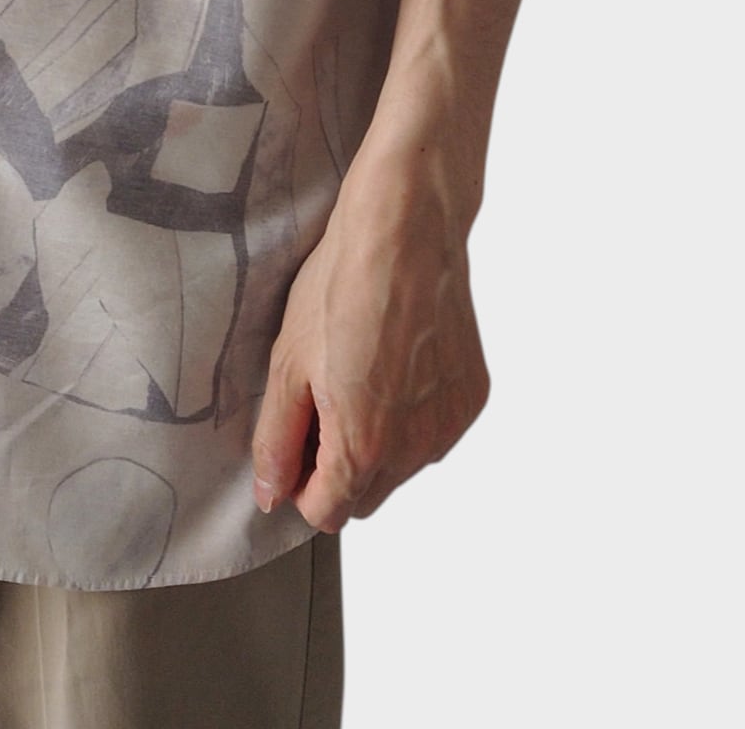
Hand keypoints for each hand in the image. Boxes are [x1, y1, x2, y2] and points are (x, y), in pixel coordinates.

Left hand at [249, 144, 490, 531]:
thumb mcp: (287, 362)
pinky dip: (412, 416)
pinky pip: (433, 433)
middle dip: (336, 468)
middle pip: (364, 498)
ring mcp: (451, 425)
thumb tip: (272, 494)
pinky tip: (394, 362)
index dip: (300, 482)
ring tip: (358, 371)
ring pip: (401, 468)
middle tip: (320, 400)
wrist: (406, 229)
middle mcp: (417, 449)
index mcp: (365, 446)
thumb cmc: (342, 284)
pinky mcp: (473, 399)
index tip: (294, 440)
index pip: (325, 514)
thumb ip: (277, 441)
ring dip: (376, 443)